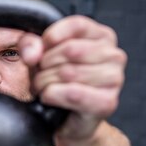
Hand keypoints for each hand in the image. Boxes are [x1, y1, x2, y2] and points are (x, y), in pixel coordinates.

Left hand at [19, 16, 126, 139]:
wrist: (65, 121)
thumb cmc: (56, 84)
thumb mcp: (39, 58)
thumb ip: (31, 45)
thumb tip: (33, 53)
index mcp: (102, 37)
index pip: (76, 25)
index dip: (51, 38)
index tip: (41, 53)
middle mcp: (114, 55)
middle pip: (69, 50)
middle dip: (44, 66)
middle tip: (41, 77)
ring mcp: (115, 78)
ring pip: (67, 72)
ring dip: (45, 83)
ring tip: (45, 89)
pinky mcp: (107, 102)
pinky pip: (71, 93)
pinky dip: (52, 96)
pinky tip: (52, 99)